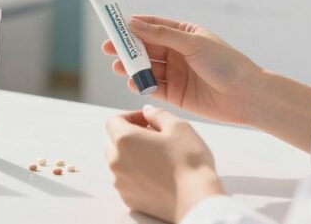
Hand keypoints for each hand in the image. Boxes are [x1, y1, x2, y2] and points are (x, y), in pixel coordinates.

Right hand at [102, 15, 263, 124]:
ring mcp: (176, 73)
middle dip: (127, 47)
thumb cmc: (225, 63)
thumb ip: (162, 35)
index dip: (133, 25)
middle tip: (109, 48)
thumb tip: (134, 23)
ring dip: (131, 66)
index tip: (114, 25)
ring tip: (119, 66)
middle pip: (146, 47)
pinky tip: (132, 82)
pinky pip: (153, 87)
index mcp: (184, 34)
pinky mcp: (175, 94)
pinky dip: (141, 84)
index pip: (153, 26)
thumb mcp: (193, 43)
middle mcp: (178, 52)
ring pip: (147, 67)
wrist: (246, 96)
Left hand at [105, 105, 223, 222]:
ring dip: (133, 156)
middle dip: (130, 136)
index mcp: (124, 139)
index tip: (148, 120)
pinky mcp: (129, 199)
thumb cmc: (189, 161)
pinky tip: (158, 175)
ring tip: (158, 157)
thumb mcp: (178, 126)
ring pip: (120, 162)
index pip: (114, 121)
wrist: (196, 199)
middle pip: (114, 142)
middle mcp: (116, 161)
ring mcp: (121, 182)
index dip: (131, 117)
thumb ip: (157, 113)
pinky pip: (127, 181)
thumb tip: (147, 112)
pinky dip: (137, 175)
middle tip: (154, 137)